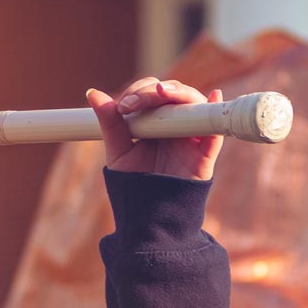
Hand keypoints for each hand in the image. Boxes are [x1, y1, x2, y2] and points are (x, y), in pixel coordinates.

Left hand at [85, 75, 221, 181]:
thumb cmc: (133, 184)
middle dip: (158, 90)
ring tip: (164, 93)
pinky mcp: (204, 155)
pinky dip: (215, 114)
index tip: (124, 105)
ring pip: (194, 106)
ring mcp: (191, 138)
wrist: (147, 216)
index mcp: (155, 122)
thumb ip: (109, 123)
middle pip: (176, 94)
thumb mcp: (118, 151)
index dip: (141, 90)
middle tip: (138, 101)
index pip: (153, 93)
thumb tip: (92, 93)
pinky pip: (215, 132)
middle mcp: (175, 125)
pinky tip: (213, 97)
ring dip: (181, 94)